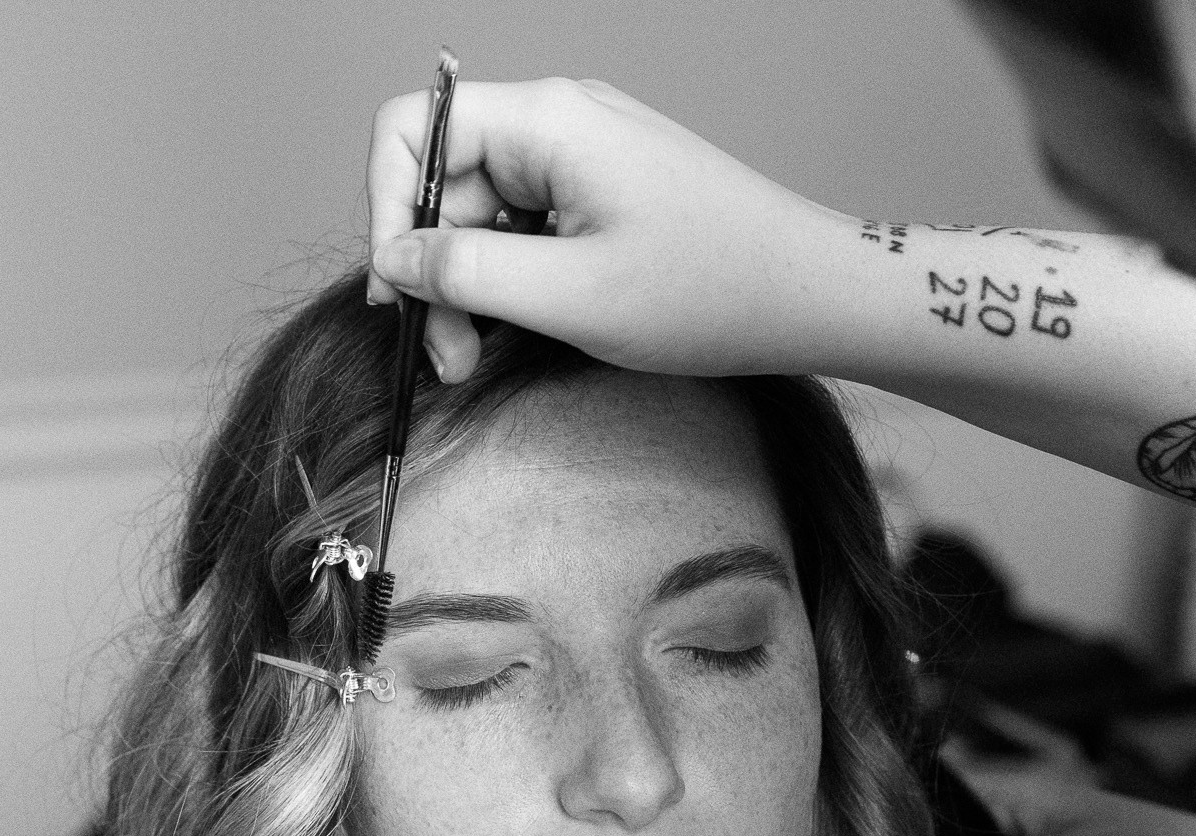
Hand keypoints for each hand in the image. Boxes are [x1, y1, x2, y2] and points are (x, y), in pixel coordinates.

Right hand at [366, 78, 835, 381]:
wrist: (811, 296)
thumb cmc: (713, 289)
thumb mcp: (570, 295)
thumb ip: (466, 272)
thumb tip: (392, 259)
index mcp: (547, 120)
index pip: (410, 128)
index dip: (383, 206)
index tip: (395, 286)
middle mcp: (558, 121)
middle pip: (444, 182)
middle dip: (434, 270)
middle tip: (449, 355)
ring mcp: (582, 155)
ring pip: (481, 213)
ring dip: (470, 286)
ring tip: (480, 355)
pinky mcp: (600, 191)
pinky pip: (523, 225)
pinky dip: (510, 279)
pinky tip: (520, 328)